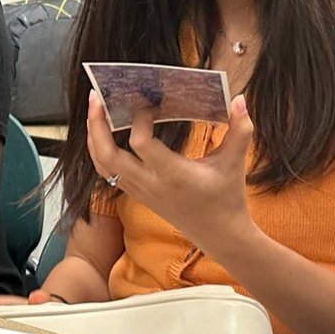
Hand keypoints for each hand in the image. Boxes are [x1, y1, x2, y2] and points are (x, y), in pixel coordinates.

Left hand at [83, 91, 255, 258]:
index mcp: (173, 174)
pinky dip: (101, 152)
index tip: (151, 104)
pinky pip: (109, 173)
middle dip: (97, 125)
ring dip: (94, 138)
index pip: (141, 144)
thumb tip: (240, 99)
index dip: (140, 120)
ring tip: (95, 112)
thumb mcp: (235, 162)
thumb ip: (240, 129)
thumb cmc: (227, 198)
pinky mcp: (139, 195)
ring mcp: (141, 191)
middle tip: (97, 98)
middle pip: (107, 156)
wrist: (220, 236)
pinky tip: (104, 135)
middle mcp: (151, 184)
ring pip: (103, 166)